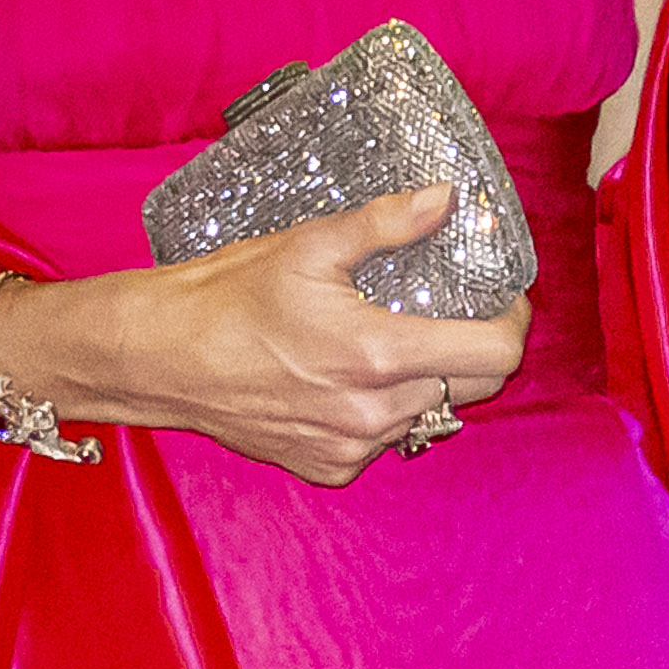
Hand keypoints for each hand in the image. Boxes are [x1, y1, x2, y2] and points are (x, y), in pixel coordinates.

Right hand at [118, 186, 528, 488]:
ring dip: (422, 381)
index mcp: (377, 355)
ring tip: (383, 343)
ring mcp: (351, 448)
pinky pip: (383, 442)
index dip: (510, 321)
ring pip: (428, 416)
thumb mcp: (309, 245)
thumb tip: (444, 200)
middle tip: (446, 313)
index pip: (495, 354)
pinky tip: (342, 381)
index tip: (500, 299)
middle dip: (472, 350)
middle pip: (473, 389)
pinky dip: (378, 412)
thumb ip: (387, 224)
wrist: (158, 359)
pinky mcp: (329, 469)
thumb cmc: (224, 299)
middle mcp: (373, 414)